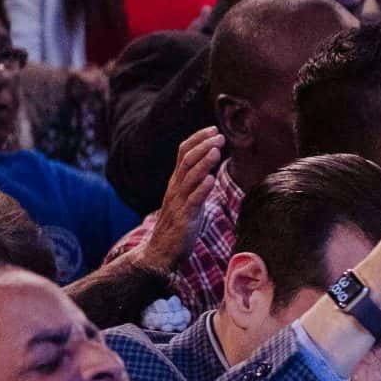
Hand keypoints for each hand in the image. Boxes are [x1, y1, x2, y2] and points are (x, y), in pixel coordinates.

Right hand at [132, 128, 226, 274]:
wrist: (161, 251)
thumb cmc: (179, 224)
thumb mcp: (187, 198)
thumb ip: (195, 183)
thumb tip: (210, 169)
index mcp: (176, 182)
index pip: (183, 153)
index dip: (197, 140)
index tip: (213, 129)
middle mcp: (175, 188)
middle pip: (186, 161)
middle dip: (203, 146)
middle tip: (219, 136)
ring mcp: (178, 202)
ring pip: (189, 178)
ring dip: (203, 163)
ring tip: (216, 151)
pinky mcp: (184, 218)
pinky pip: (192, 201)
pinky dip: (201, 189)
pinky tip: (211, 180)